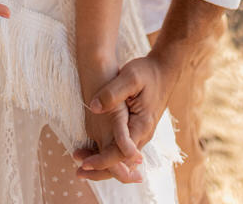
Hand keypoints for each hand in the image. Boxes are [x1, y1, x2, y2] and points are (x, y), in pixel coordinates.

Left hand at [75, 53, 174, 179]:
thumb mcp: (129, 77)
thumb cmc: (147, 72)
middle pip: (122, 163)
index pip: (120, 155)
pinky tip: (95, 150)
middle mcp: (143, 135)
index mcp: (141, 126)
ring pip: (123, 158)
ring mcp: (142, 133)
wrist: (164, 69)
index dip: (101, 162)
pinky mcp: (138, 128)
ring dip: (103, 163)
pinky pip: (124, 148)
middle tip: (78, 172)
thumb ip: (112, 93)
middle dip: (100, 169)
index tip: (84, 164)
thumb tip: (94, 108)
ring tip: (82, 164)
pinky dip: (110, 154)